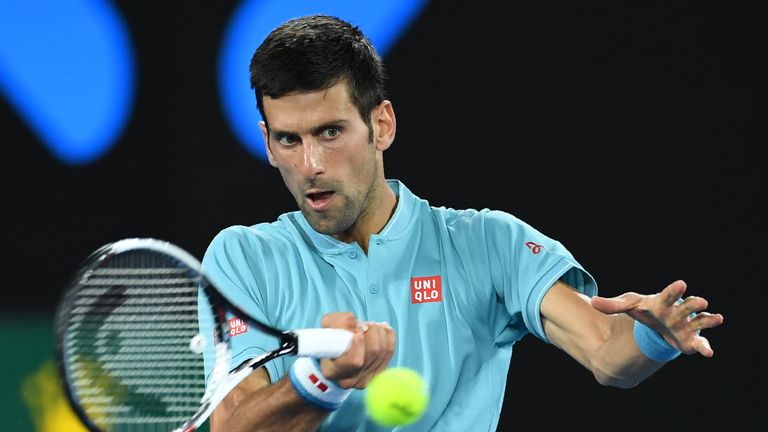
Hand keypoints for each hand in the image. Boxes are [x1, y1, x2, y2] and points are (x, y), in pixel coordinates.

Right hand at [317, 312, 395, 388]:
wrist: (336, 350)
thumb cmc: (330, 338)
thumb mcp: (328, 326)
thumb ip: (338, 322)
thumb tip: (352, 320)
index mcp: (332, 371)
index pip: (354, 361)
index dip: (359, 343)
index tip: (357, 330)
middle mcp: (349, 381)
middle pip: (372, 353)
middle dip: (371, 332)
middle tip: (364, 324)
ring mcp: (365, 380)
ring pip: (382, 351)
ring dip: (379, 332)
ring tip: (370, 325)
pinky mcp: (377, 375)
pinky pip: (390, 352)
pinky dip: (388, 337)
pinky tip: (383, 328)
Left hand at [590, 280, 723, 356]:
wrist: (657, 323)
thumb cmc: (645, 310)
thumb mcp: (629, 305)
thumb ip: (612, 305)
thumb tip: (592, 302)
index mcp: (663, 302)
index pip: (668, 295)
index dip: (674, 291)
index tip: (681, 284)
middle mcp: (677, 312)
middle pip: (685, 307)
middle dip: (692, 304)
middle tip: (700, 301)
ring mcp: (686, 325)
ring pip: (698, 322)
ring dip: (707, 321)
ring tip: (718, 318)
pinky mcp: (690, 339)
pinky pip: (699, 343)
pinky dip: (704, 347)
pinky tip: (708, 353)